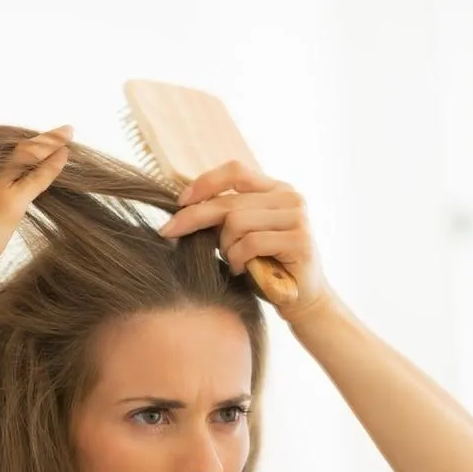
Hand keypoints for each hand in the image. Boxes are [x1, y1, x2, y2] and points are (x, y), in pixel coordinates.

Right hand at [0, 125, 73, 297]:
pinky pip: (36, 176)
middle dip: (39, 140)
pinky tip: (65, 153)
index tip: (38, 143)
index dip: (21, 148)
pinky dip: (52, 164)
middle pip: (14, 148)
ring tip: (68, 134)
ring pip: (27, 155)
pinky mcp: (6, 202)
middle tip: (62, 132)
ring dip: (50, 144)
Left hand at [158, 160, 330, 320]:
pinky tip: (240, 270)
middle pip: (229, 200)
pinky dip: (237, 259)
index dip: (204, 183)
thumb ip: (225, 216)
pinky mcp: (299, 240)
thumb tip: (184, 203)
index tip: (179, 202)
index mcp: (276, 189)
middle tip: (169, 232)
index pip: (235, 171)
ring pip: (236, 221)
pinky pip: (251, 243)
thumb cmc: (267, 268)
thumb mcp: (242, 236)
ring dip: (225, 247)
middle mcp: (290, 197)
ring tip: (231, 262)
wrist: (303, 300)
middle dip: (194, 218)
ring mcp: (297, 217)